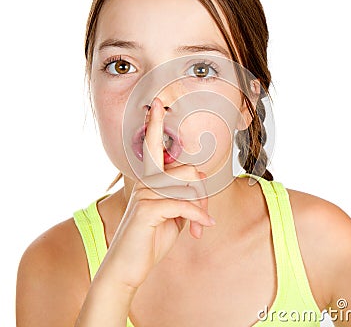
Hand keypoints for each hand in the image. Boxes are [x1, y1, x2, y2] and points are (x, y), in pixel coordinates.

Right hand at [98, 97, 215, 289]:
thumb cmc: (151, 238)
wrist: (128, 267)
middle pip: (189, 170)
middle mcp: (145, 180)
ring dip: (200, 208)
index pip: (154, 145)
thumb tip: (198, 179)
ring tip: (199, 226)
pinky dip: (198, 217)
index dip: (155, 123)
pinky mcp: (146, 208)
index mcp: (149, 179)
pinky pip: (184, 205)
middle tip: (203, 214)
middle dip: (202, 193)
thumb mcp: (172, 214)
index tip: (157, 103)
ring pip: (189, 186)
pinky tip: (201, 230)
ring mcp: (144, 192)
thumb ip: (182, 194)